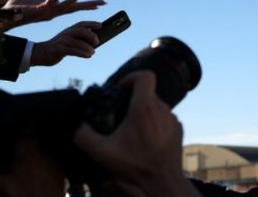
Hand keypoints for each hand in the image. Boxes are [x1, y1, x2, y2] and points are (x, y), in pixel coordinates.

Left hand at [1, 0, 105, 30]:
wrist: (4, 17)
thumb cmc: (16, 10)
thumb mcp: (33, 5)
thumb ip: (39, 3)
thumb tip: (44, 1)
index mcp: (53, 12)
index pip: (72, 8)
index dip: (86, 6)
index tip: (98, 5)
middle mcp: (53, 13)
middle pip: (75, 8)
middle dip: (90, 5)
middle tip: (104, 2)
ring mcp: (48, 12)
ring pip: (67, 4)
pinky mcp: (40, 8)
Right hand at [30, 21, 100, 65]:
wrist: (40, 54)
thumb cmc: (58, 48)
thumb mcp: (69, 41)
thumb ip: (79, 40)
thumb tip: (96, 42)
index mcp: (69, 30)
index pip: (81, 24)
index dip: (91, 23)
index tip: (101, 25)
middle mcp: (66, 33)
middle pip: (81, 30)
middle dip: (91, 35)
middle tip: (98, 42)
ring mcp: (62, 41)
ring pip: (78, 42)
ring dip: (88, 47)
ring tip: (93, 52)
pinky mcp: (58, 49)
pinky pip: (73, 51)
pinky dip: (82, 53)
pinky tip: (88, 56)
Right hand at [73, 72, 201, 196]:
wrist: (162, 181)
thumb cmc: (135, 166)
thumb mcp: (102, 152)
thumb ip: (83, 136)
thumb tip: (79, 126)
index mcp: (145, 108)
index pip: (145, 76)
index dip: (131, 77)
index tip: (121, 88)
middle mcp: (162, 109)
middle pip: (147, 93)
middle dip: (133, 100)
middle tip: (121, 115)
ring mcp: (172, 119)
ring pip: (156, 106)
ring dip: (144, 113)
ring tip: (133, 131)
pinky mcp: (178, 129)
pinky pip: (165, 119)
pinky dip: (155, 124)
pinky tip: (146, 140)